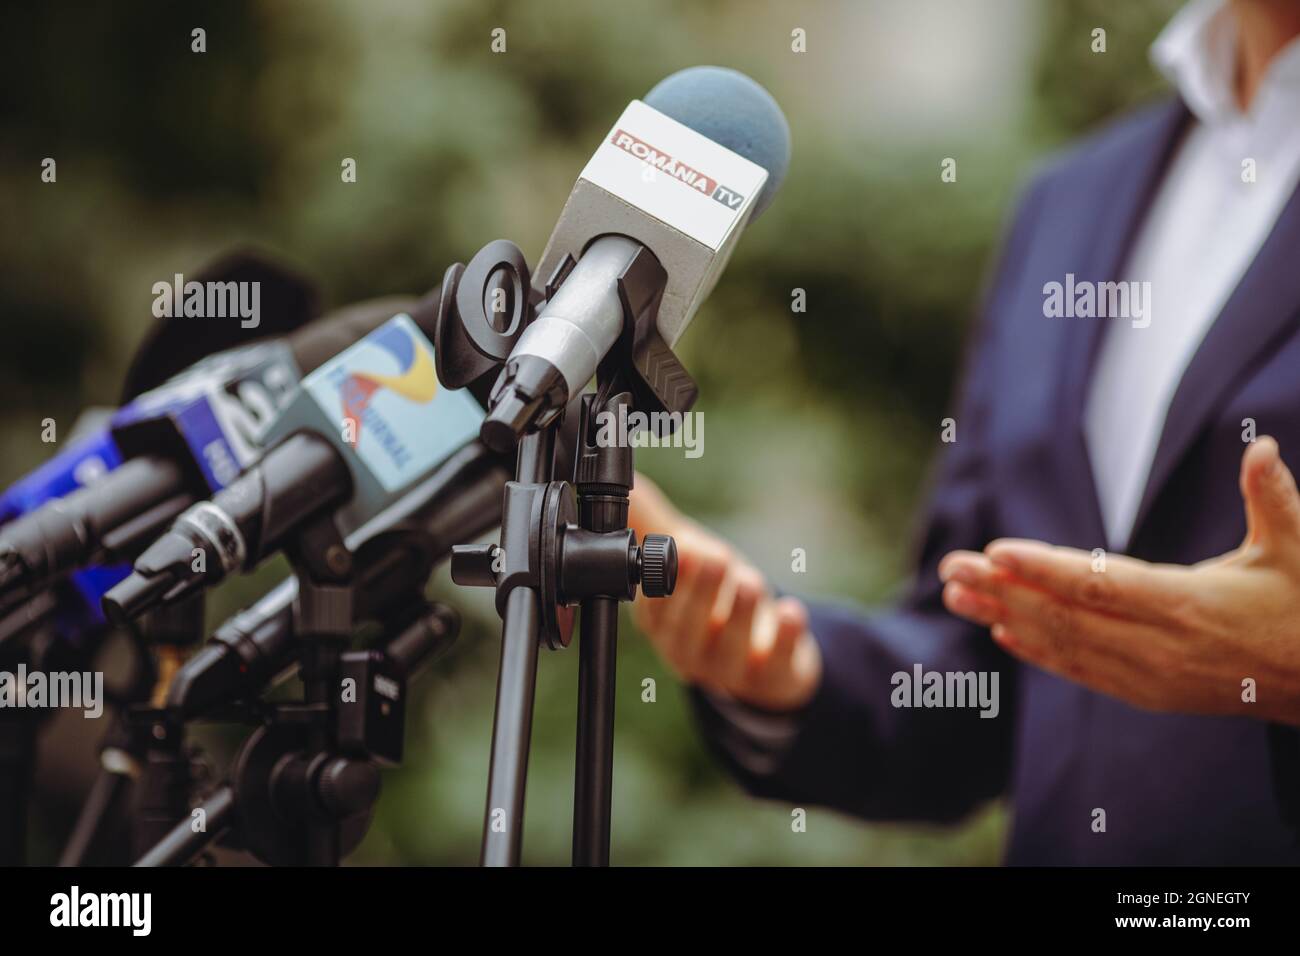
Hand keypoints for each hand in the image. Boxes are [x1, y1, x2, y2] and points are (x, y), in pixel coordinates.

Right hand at [628, 475, 821, 711]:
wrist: (766, 655)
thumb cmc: (714, 598)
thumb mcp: (684, 556)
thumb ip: (649, 520)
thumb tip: (625, 477)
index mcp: (660, 624)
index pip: (651, 611)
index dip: (660, 586)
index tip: (675, 553)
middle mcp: (688, 651)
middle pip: (686, 631)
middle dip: (698, 595)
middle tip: (710, 557)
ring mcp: (729, 670)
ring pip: (729, 650)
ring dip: (738, 615)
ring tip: (748, 581)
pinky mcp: (773, 678)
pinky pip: (776, 665)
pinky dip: (784, 638)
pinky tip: (790, 611)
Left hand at [938, 437, 1299, 724]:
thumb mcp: (1297, 549)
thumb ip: (1272, 498)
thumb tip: (1263, 447)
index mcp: (1188, 604)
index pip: (1099, 584)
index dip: (1043, 568)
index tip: (993, 551)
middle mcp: (1159, 645)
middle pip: (1065, 615)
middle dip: (1002, 590)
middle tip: (950, 569)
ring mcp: (1150, 676)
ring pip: (1064, 645)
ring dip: (1005, 618)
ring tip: (956, 595)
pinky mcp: (1148, 694)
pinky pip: (1081, 670)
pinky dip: (1038, 651)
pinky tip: (1001, 631)